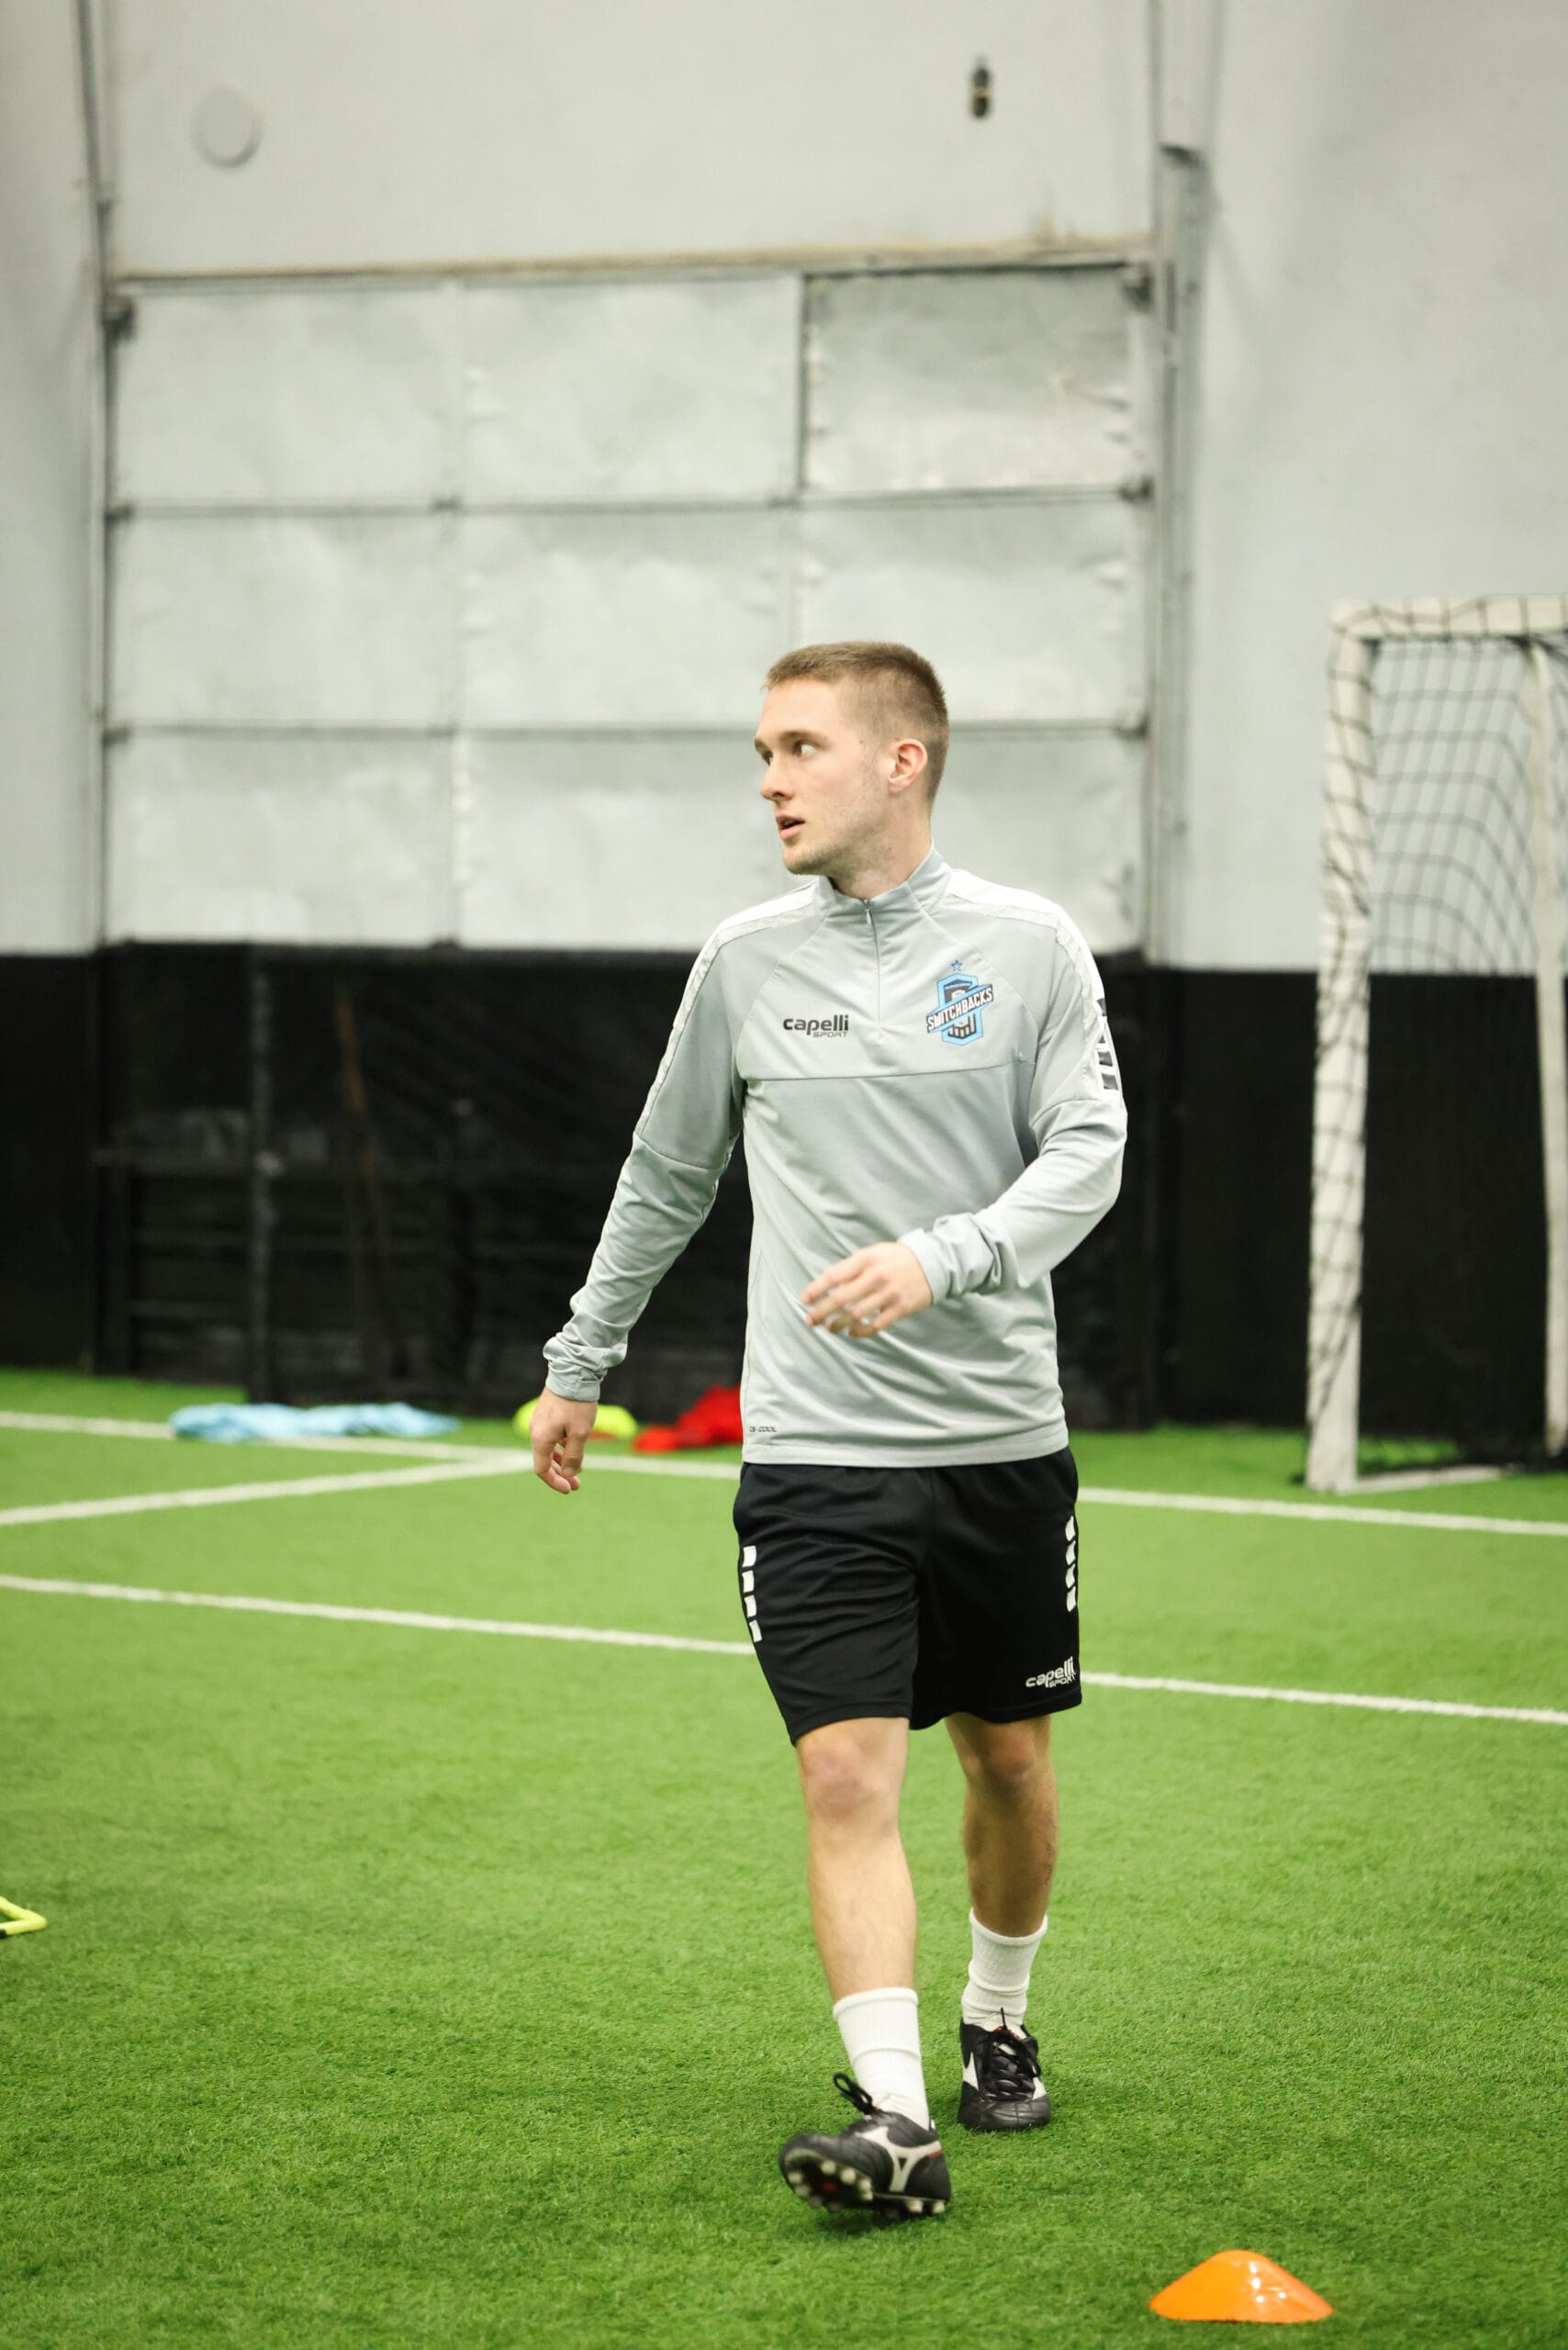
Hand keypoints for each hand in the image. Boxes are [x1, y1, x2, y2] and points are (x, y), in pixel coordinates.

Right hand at [530, 1386, 598, 1493]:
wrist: (573, 1373)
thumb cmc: (576, 1404)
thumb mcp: (580, 1434)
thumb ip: (573, 1457)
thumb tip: (568, 1474)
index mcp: (540, 1439)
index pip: (541, 1470)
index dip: (554, 1482)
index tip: (569, 1489)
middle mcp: (536, 1431)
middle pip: (544, 1461)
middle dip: (560, 1474)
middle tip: (577, 1485)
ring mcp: (540, 1422)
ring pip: (548, 1449)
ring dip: (562, 1462)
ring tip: (579, 1470)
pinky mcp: (546, 1414)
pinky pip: (551, 1438)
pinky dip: (561, 1448)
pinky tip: (573, 1450)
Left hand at [802, 1241, 933, 1338]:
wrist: (934, 1263)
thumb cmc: (896, 1259)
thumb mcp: (873, 1253)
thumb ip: (851, 1267)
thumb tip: (826, 1286)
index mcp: (867, 1259)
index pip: (834, 1276)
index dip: (816, 1289)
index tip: (804, 1300)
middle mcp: (877, 1276)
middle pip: (841, 1298)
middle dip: (821, 1312)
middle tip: (810, 1320)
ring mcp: (890, 1293)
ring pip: (856, 1315)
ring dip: (838, 1324)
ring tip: (829, 1328)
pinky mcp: (901, 1309)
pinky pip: (876, 1325)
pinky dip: (860, 1331)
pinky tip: (851, 1332)